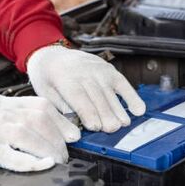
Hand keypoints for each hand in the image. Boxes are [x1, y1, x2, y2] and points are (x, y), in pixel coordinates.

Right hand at [0, 88, 79, 171]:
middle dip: (58, 139)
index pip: (43, 107)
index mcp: (5, 101)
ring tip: (56, 161)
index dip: (62, 122)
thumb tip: (39, 122)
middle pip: (41, 121)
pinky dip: (30, 162)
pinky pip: (10, 156)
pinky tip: (42, 165)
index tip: (73, 134)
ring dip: (49, 150)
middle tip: (64, 153)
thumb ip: (13, 110)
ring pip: (30, 136)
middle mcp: (2, 113)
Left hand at [27, 46, 145, 132]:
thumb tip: (73, 128)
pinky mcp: (109, 70)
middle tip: (112, 130)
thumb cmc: (47, 78)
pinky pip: (123, 84)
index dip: (88, 112)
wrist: (51, 56)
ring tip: (124, 124)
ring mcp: (98, 70)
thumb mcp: (45, 93)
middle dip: (106, 114)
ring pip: (110, 92)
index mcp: (65, 78)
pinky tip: (138, 110)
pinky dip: (132, 97)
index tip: (95, 127)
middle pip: (97, 96)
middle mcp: (84, 72)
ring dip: (118, 109)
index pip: (79, 97)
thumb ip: (61, 109)